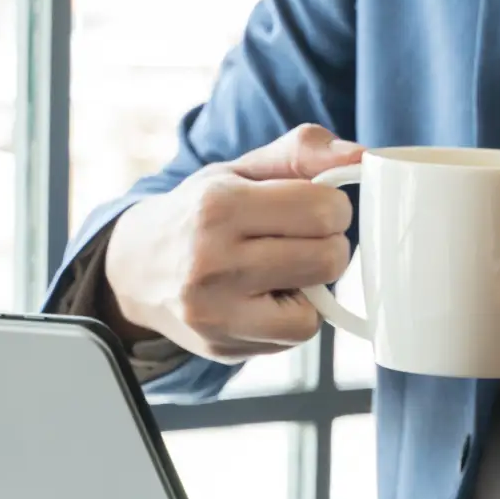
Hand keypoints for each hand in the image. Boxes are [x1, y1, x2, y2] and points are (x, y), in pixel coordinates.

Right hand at [103, 125, 361, 362]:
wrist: (136, 268)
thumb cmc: (200, 213)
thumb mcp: (240, 170)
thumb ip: (302, 152)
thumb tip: (363, 156)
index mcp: (218, 206)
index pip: (324, 209)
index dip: (332, 207)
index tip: (313, 207)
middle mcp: (212, 261)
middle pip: (329, 259)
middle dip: (328, 246)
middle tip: (300, 240)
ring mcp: (215, 312)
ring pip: (315, 310)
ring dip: (311, 287)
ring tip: (280, 271)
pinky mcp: (222, 346)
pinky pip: (295, 337)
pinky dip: (292, 317)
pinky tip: (266, 300)